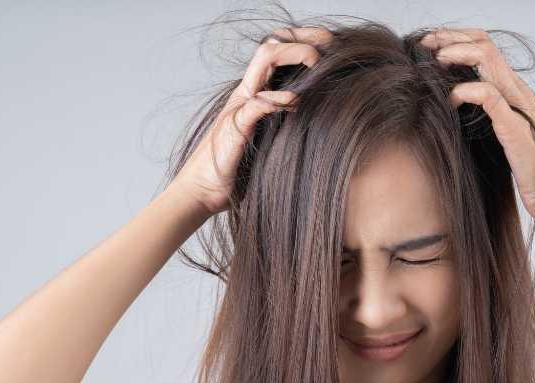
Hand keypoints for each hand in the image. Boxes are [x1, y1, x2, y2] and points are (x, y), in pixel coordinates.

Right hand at [169, 26, 332, 215]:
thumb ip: (283, 127)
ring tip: (316, 63)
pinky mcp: (236, 126)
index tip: (330, 48)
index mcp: (254, 95)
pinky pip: (258, 102)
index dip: (301, 42)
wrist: (203, 191)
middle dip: (302, 39)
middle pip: (272, 46)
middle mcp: (246, 93)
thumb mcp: (268, 143)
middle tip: (330, 47)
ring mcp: (240, 106)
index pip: (276, 53)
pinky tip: (296, 102)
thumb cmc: (237, 171)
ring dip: (293, 55)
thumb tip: (315, 123)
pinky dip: (278, 99)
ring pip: (265, 60)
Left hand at [420, 28, 534, 225]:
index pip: (485, 48)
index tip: (429, 45)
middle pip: (484, 44)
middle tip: (425, 43)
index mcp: (513, 92)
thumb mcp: (501, 136)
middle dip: (451, 37)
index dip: (456, 40)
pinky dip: (465, 91)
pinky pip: (489, 96)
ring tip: (434, 61)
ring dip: (457, 54)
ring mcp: (518, 106)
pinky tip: (449, 99)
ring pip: (488, 59)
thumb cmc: (529, 171)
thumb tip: (453, 108)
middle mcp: (518, 92)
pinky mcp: (514, 126)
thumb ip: (485, 117)